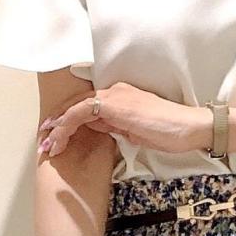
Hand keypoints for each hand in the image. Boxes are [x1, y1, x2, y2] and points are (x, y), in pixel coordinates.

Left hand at [37, 82, 209, 160]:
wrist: (188, 127)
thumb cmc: (170, 132)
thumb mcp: (136, 131)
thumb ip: (116, 126)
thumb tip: (98, 127)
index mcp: (122, 96)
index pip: (88, 106)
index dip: (69, 121)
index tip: (58, 136)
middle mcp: (115, 90)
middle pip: (77, 105)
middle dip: (58, 124)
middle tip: (46, 140)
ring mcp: (114, 95)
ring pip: (74, 108)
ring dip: (58, 128)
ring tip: (48, 145)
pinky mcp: (113, 104)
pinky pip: (79, 113)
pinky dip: (65, 126)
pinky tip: (58, 139)